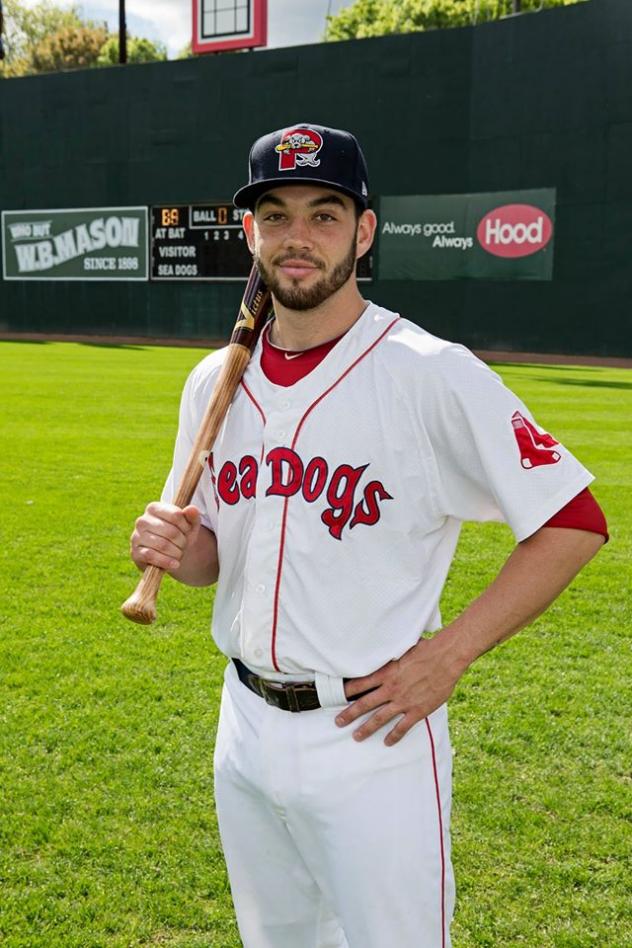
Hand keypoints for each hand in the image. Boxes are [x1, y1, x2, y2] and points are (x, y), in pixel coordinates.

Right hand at [130, 502, 200, 573]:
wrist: (169, 555)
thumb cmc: (179, 535)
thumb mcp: (189, 526)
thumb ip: (193, 516)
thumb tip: (191, 509)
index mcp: (153, 508)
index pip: (176, 515)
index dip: (186, 526)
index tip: (187, 531)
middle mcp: (142, 521)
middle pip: (171, 532)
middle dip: (182, 542)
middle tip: (183, 545)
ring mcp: (136, 537)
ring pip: (162, 545)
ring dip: (176, 553)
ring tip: (179, 553)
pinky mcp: (135, 553)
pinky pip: (152, 556)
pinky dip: (166, 561)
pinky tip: (175, 564)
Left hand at [336, 634, 466, 745]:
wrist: (446, 658)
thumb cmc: (426, 650)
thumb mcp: (402, 650)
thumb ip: (391, 657)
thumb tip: (383, 651)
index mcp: (386, 673)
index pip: (360, 683)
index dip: (347, 691)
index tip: (337, 696)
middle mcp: (391, 688)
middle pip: (365, 704)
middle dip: (349, 714)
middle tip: (338, 722)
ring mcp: (403, 701)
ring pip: (379, 718)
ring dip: (366, 728)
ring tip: (356, 736)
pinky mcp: (417, 711)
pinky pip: (402, 727)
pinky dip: (393, 736)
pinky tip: (387, 742)